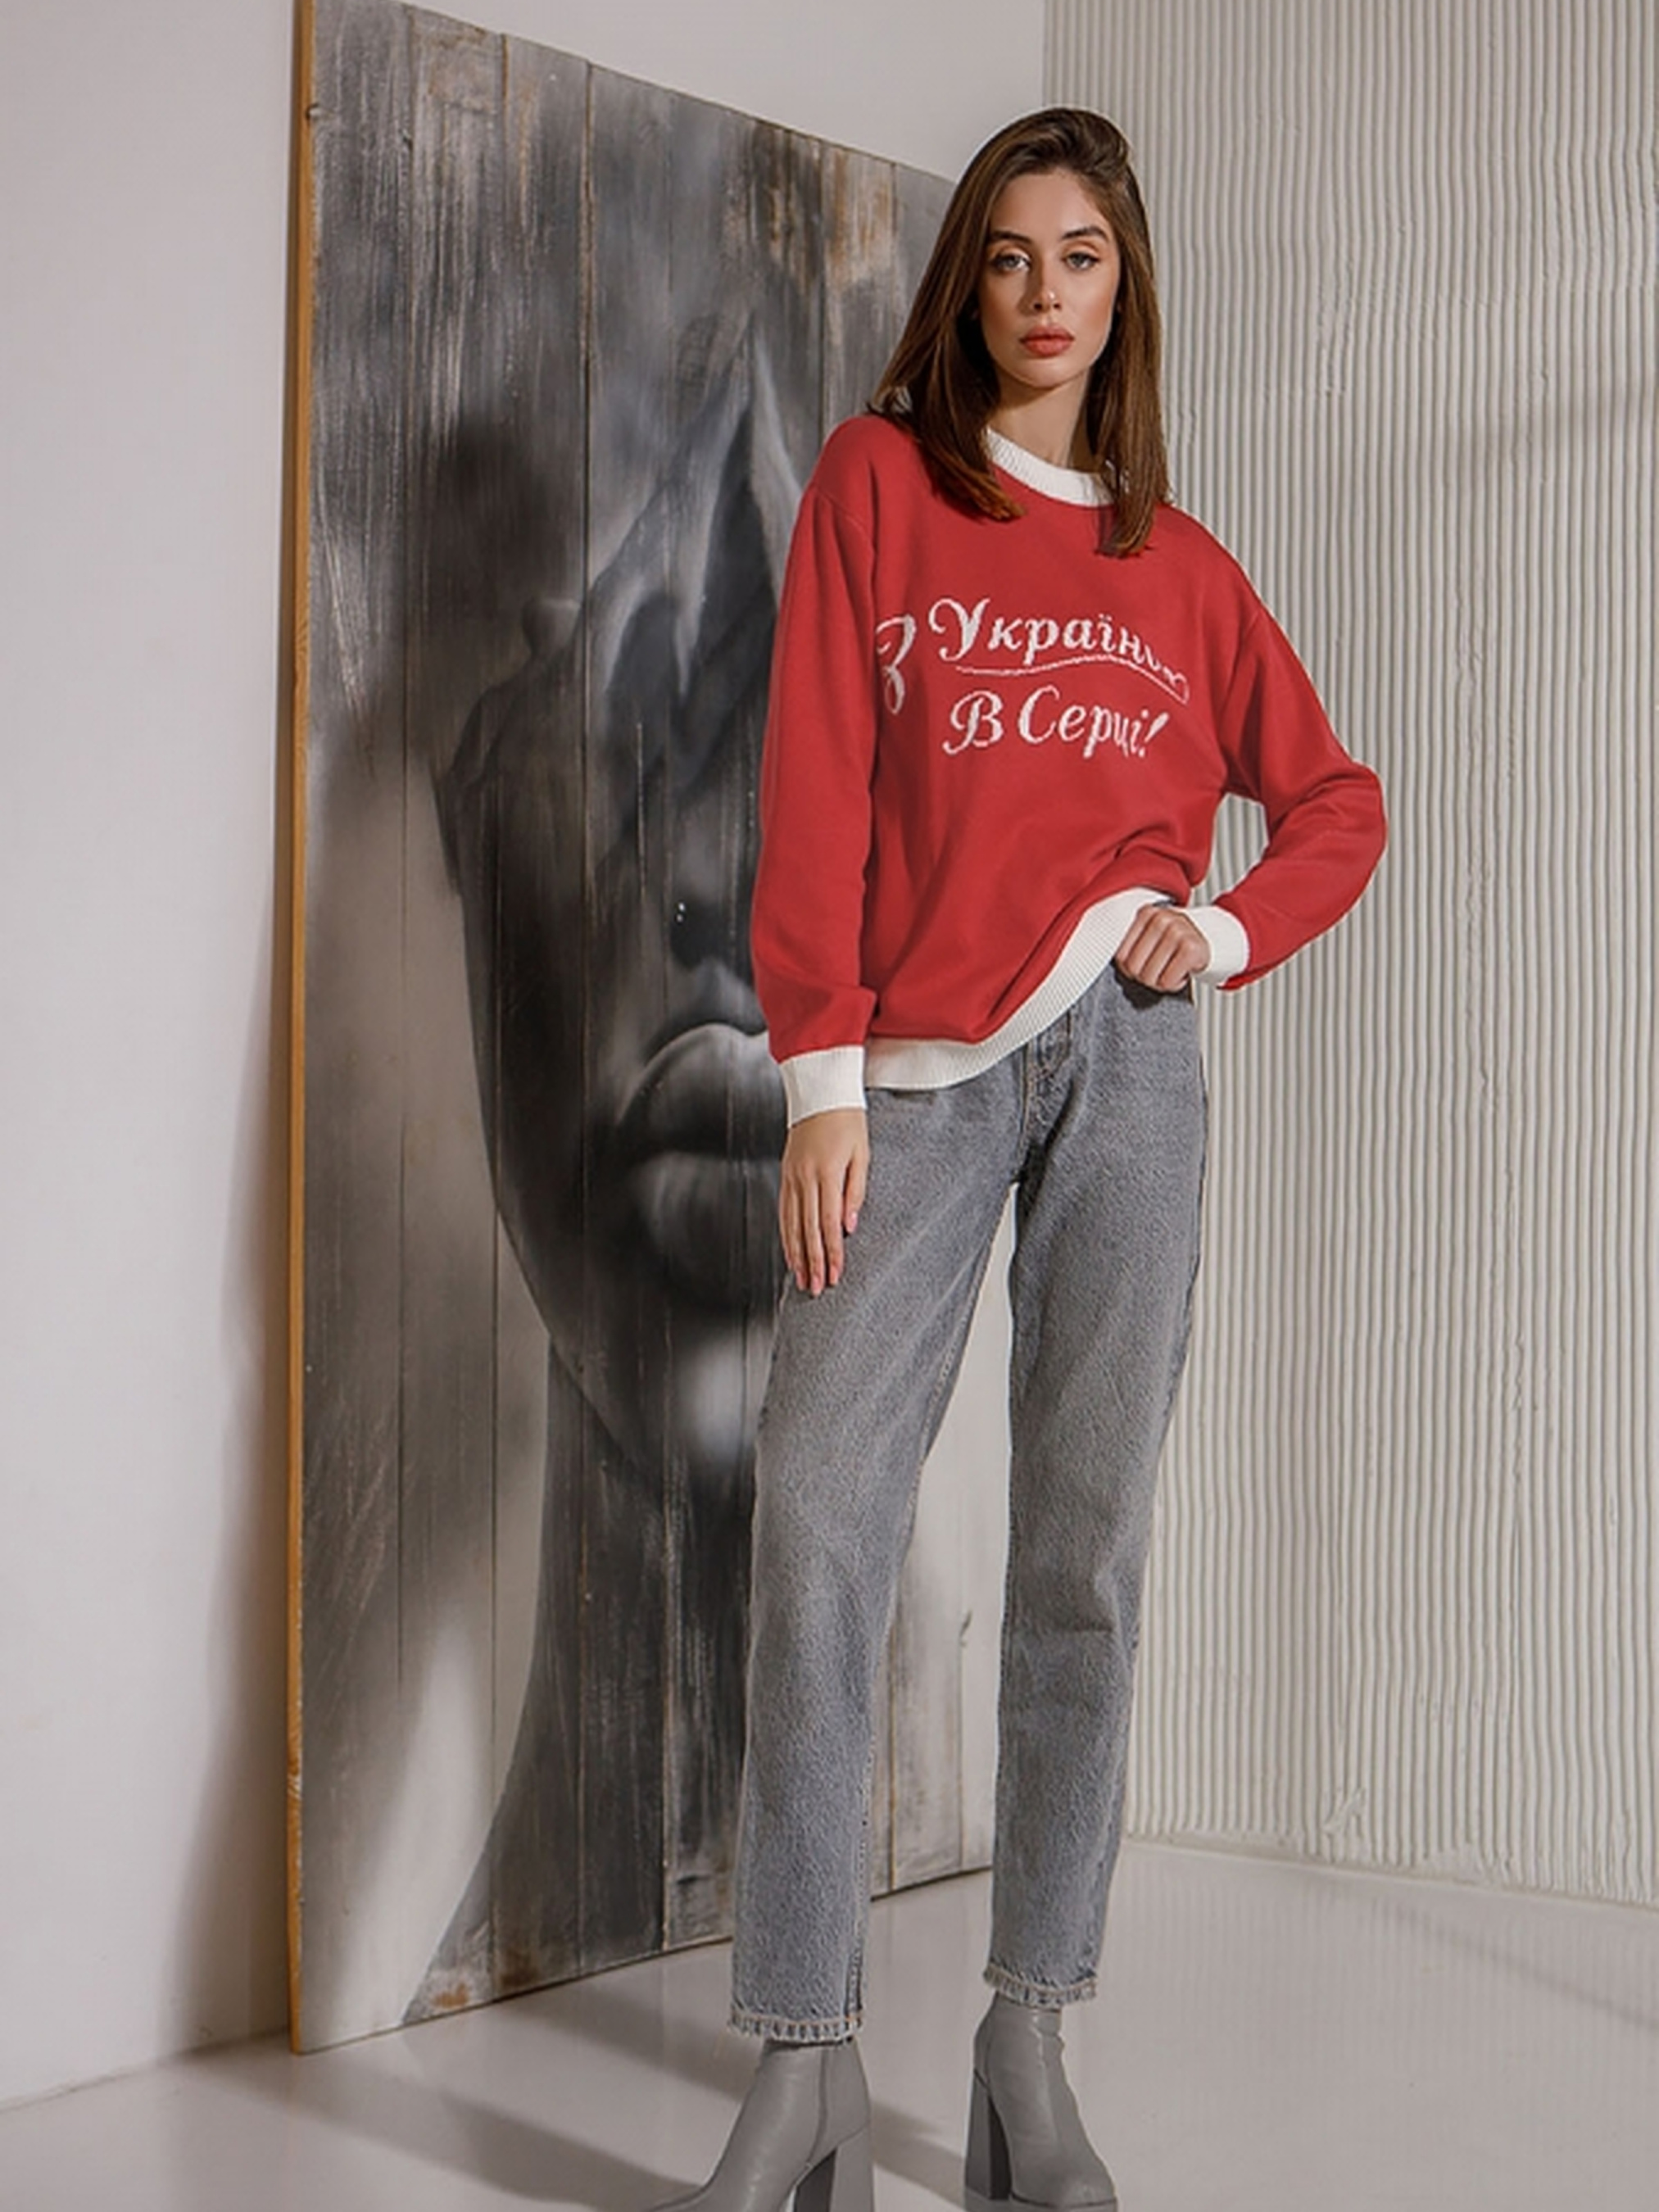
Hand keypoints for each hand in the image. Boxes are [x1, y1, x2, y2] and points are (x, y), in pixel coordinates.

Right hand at [778, 1107, 868, 1295]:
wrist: (820, 1092)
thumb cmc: (847, 1120)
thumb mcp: (861, 1155)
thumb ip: (856, 1193)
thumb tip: (849, 1226)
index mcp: (827, 1174)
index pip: (829, 1223)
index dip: (831, 1252)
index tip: (834, 1275)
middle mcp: (805, 1178)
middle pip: (808, 1230)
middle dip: (813, 1262)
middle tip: (815, 1288)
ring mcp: (792, 1177)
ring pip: (792, 1224)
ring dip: (797, 1254)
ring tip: (801, 1278)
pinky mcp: (786, 1174)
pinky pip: (784, 1210)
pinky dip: (786, 1234)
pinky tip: (789, 1250)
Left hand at [1114, 903, 1209, 992]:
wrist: (1210, 942)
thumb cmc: (1174, 945)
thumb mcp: (1150, 936)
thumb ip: (1128, 944)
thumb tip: (1096, 959)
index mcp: (1145, 913)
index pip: (1121, 957)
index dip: (1132, 969)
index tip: (1146, 963)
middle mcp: (1160, 918)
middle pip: (1134, 969)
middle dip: (1147, 977)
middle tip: (1161, 968)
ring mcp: (1177, 931)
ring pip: (1150, 977)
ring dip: (1161, 982)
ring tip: (1172, 968)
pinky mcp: (1191, 948)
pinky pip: (1168, 982)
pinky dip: (1175, 984)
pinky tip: (1183, 971)